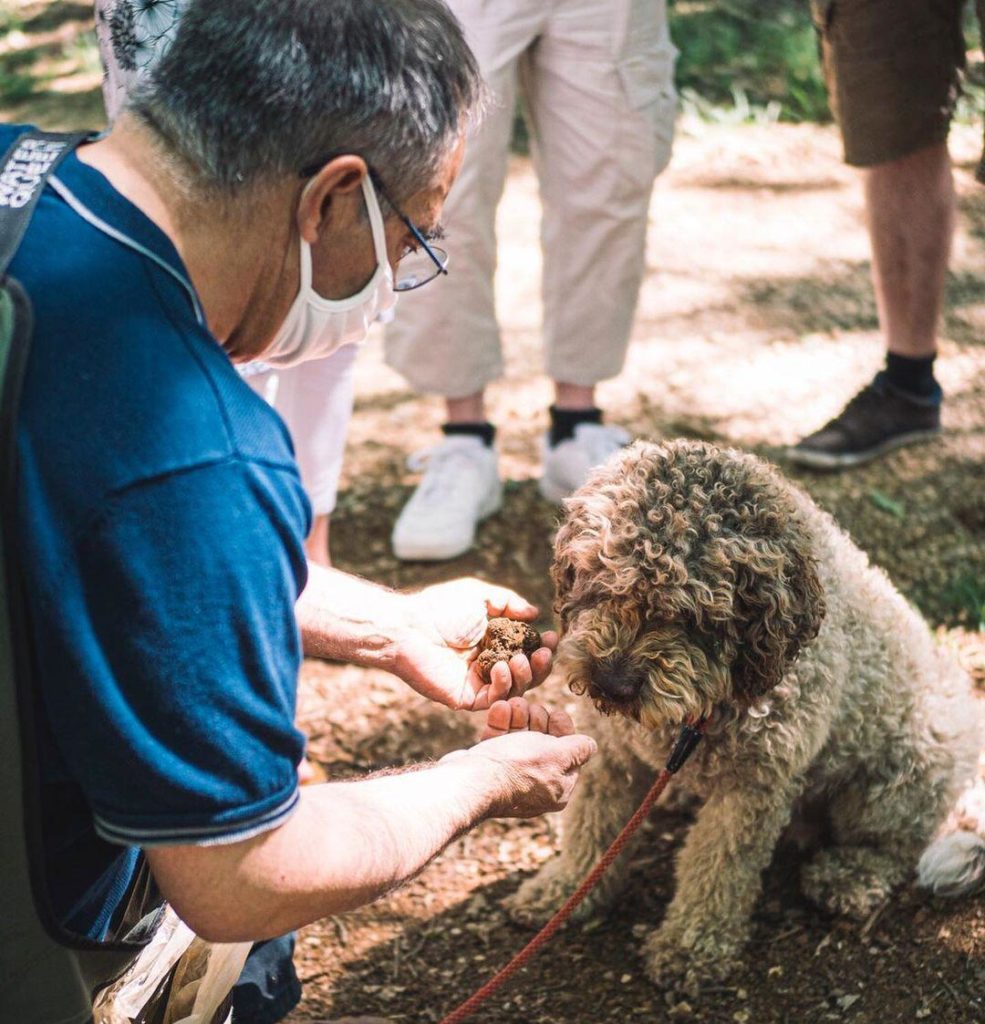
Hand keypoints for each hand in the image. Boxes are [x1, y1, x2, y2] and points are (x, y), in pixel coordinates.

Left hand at [392, 578, 557, 710]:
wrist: (408, 627)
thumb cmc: (439, 608)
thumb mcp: (479, 596)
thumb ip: (508, 602)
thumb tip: (534, 613)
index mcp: (493, 643)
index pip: (526, 651)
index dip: (542, 647)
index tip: (551, 637)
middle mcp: (488, 665)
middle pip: (527, 674)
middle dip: (541, 665)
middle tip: (544, 652)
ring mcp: (478, 683)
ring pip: (515, 690)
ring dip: (526, 675)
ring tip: (522, 660)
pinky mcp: (466, 699)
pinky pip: (494, 700)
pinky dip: (504, 686)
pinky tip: (502, 668)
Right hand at [443, 698, 593, 817]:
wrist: (471, 781)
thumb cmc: (517, 767)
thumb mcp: (558, 755)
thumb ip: (578, 749)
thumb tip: (591, 746)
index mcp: (558, 787)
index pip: (568, 753)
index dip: (563, 730)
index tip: (554, 713)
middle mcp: (536, 784)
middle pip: (543, 743)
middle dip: (537, 719)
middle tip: (531, 707)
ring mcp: (511, 777)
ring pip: (519, 738)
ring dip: (518, 716)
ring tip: (512, 703)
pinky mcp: (489, 768)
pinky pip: (499, 742)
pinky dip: (500, 723)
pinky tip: (499, 708)